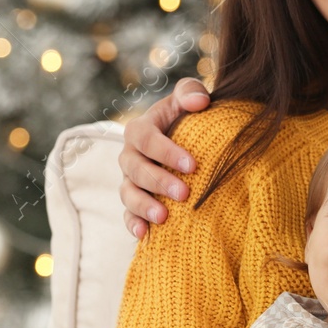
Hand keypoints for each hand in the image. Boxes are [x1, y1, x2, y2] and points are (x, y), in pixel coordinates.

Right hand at [120, 77, 210, 238]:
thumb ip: (191, 92)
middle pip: (136, 169)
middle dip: (159, 181)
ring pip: (128, 193)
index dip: (166, 151)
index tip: (192, 165)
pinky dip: (133, 224)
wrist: (185, 140)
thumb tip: (200, 102)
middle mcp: (130, 155)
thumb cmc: (187, 117)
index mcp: (140, 130)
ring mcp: (130, 180)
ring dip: (143, 206)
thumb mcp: (188, 98)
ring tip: (164, 217)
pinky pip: (128, 214)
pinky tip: (145, 235)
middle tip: (184, 193)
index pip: (145, 138)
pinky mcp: (134, 201)